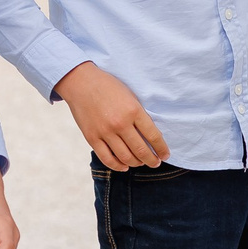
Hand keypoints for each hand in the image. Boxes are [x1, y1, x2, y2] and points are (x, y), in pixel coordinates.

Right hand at [54, 63, 168, 170]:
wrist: (81, 82)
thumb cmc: (108, 87)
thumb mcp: (130, 96)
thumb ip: (139, 115)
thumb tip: (151, 137)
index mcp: (133, 110)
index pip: (154, 136)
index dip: (162, 148)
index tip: (165, 155)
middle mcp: (120, 123)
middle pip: (141, 150)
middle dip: (152, 160)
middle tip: (156, 163)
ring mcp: (105, 132)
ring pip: (126, 157)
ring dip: (136, 164)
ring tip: (141, 163)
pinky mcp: (92, 138)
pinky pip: (107, 158)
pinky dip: (118, 165)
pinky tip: (124, 166)